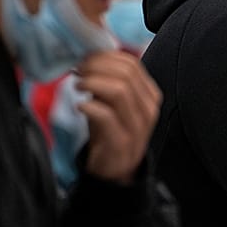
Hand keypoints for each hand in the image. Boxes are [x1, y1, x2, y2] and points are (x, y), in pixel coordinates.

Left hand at [77, 50, 161, 184]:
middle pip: (126, 73)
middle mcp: (148, 109)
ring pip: (119, 91)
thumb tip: (88, 56)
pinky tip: (80, 106)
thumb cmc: (111, 131)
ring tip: (78, 85)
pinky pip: (107, 116)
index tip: (85, 58)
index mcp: (149, 95)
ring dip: (93, 82)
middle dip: (97, 67)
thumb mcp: (113, 102)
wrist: (115, 170)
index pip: (132, 63)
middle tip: (78, 70)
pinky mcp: (122, 142)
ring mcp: (137, 126)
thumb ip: (107, 80)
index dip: (106, 56)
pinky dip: (90, 106)